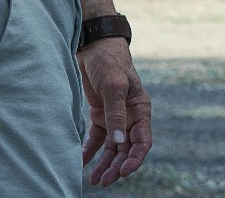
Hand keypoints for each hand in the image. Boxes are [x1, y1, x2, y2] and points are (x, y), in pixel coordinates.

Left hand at [79, 38, 152, 186]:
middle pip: (126, 148)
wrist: (93, 44)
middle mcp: (129, 116)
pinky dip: (90, 151)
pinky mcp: (99, 114)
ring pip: (112, 147)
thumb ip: (115, 113)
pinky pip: (96, 138)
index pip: (142, 141)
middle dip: (117, 166)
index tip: (124, 172)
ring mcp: (114, 116)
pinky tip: (82, 162)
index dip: (135, 159)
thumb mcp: (114, 85)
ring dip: (105, 163)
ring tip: (95, 180)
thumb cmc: (109, 61)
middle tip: (104, 181)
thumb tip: (118, 141)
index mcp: (140, 109)